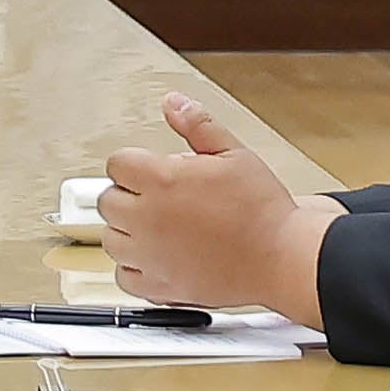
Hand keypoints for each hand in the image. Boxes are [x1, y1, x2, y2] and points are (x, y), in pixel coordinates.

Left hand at [95, 94, 343, 323]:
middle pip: (109, 201)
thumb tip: (174, 104)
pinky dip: (134, 267)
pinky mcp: (158, 286)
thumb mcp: (234, 153)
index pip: (117, 164)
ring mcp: (149, 255)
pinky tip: (156, 256)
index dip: (134, 163)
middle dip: (129, 195)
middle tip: (157, 198)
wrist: (281, 257)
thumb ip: (197, 125)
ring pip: (111, 239)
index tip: (149, 170)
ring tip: (157, 227)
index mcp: (161, 181)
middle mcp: (147, 218)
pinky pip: (124, 277)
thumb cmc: (262, 211)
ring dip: (127, 231)